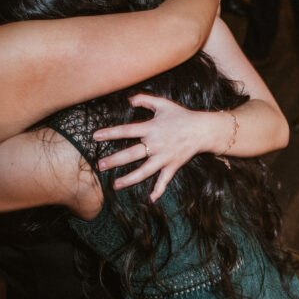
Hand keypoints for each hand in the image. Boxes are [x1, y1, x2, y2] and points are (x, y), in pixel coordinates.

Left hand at [93, 93, 212, 201]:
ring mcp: (164, 157)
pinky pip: (164, 180)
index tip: (95, 136)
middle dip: (114, 160)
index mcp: (151, 128)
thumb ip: (145, 99)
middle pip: (132, 154)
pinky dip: (159, 190)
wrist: (202, 130)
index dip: (110, 133)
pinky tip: (150, 199)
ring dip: (129, 179)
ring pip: (144, 171)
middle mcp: (156, 144)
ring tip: (115, 184)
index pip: (126, 131)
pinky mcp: (172, 166)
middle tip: (100, 165)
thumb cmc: (181, 115)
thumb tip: (129, 100)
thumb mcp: (163, 103)